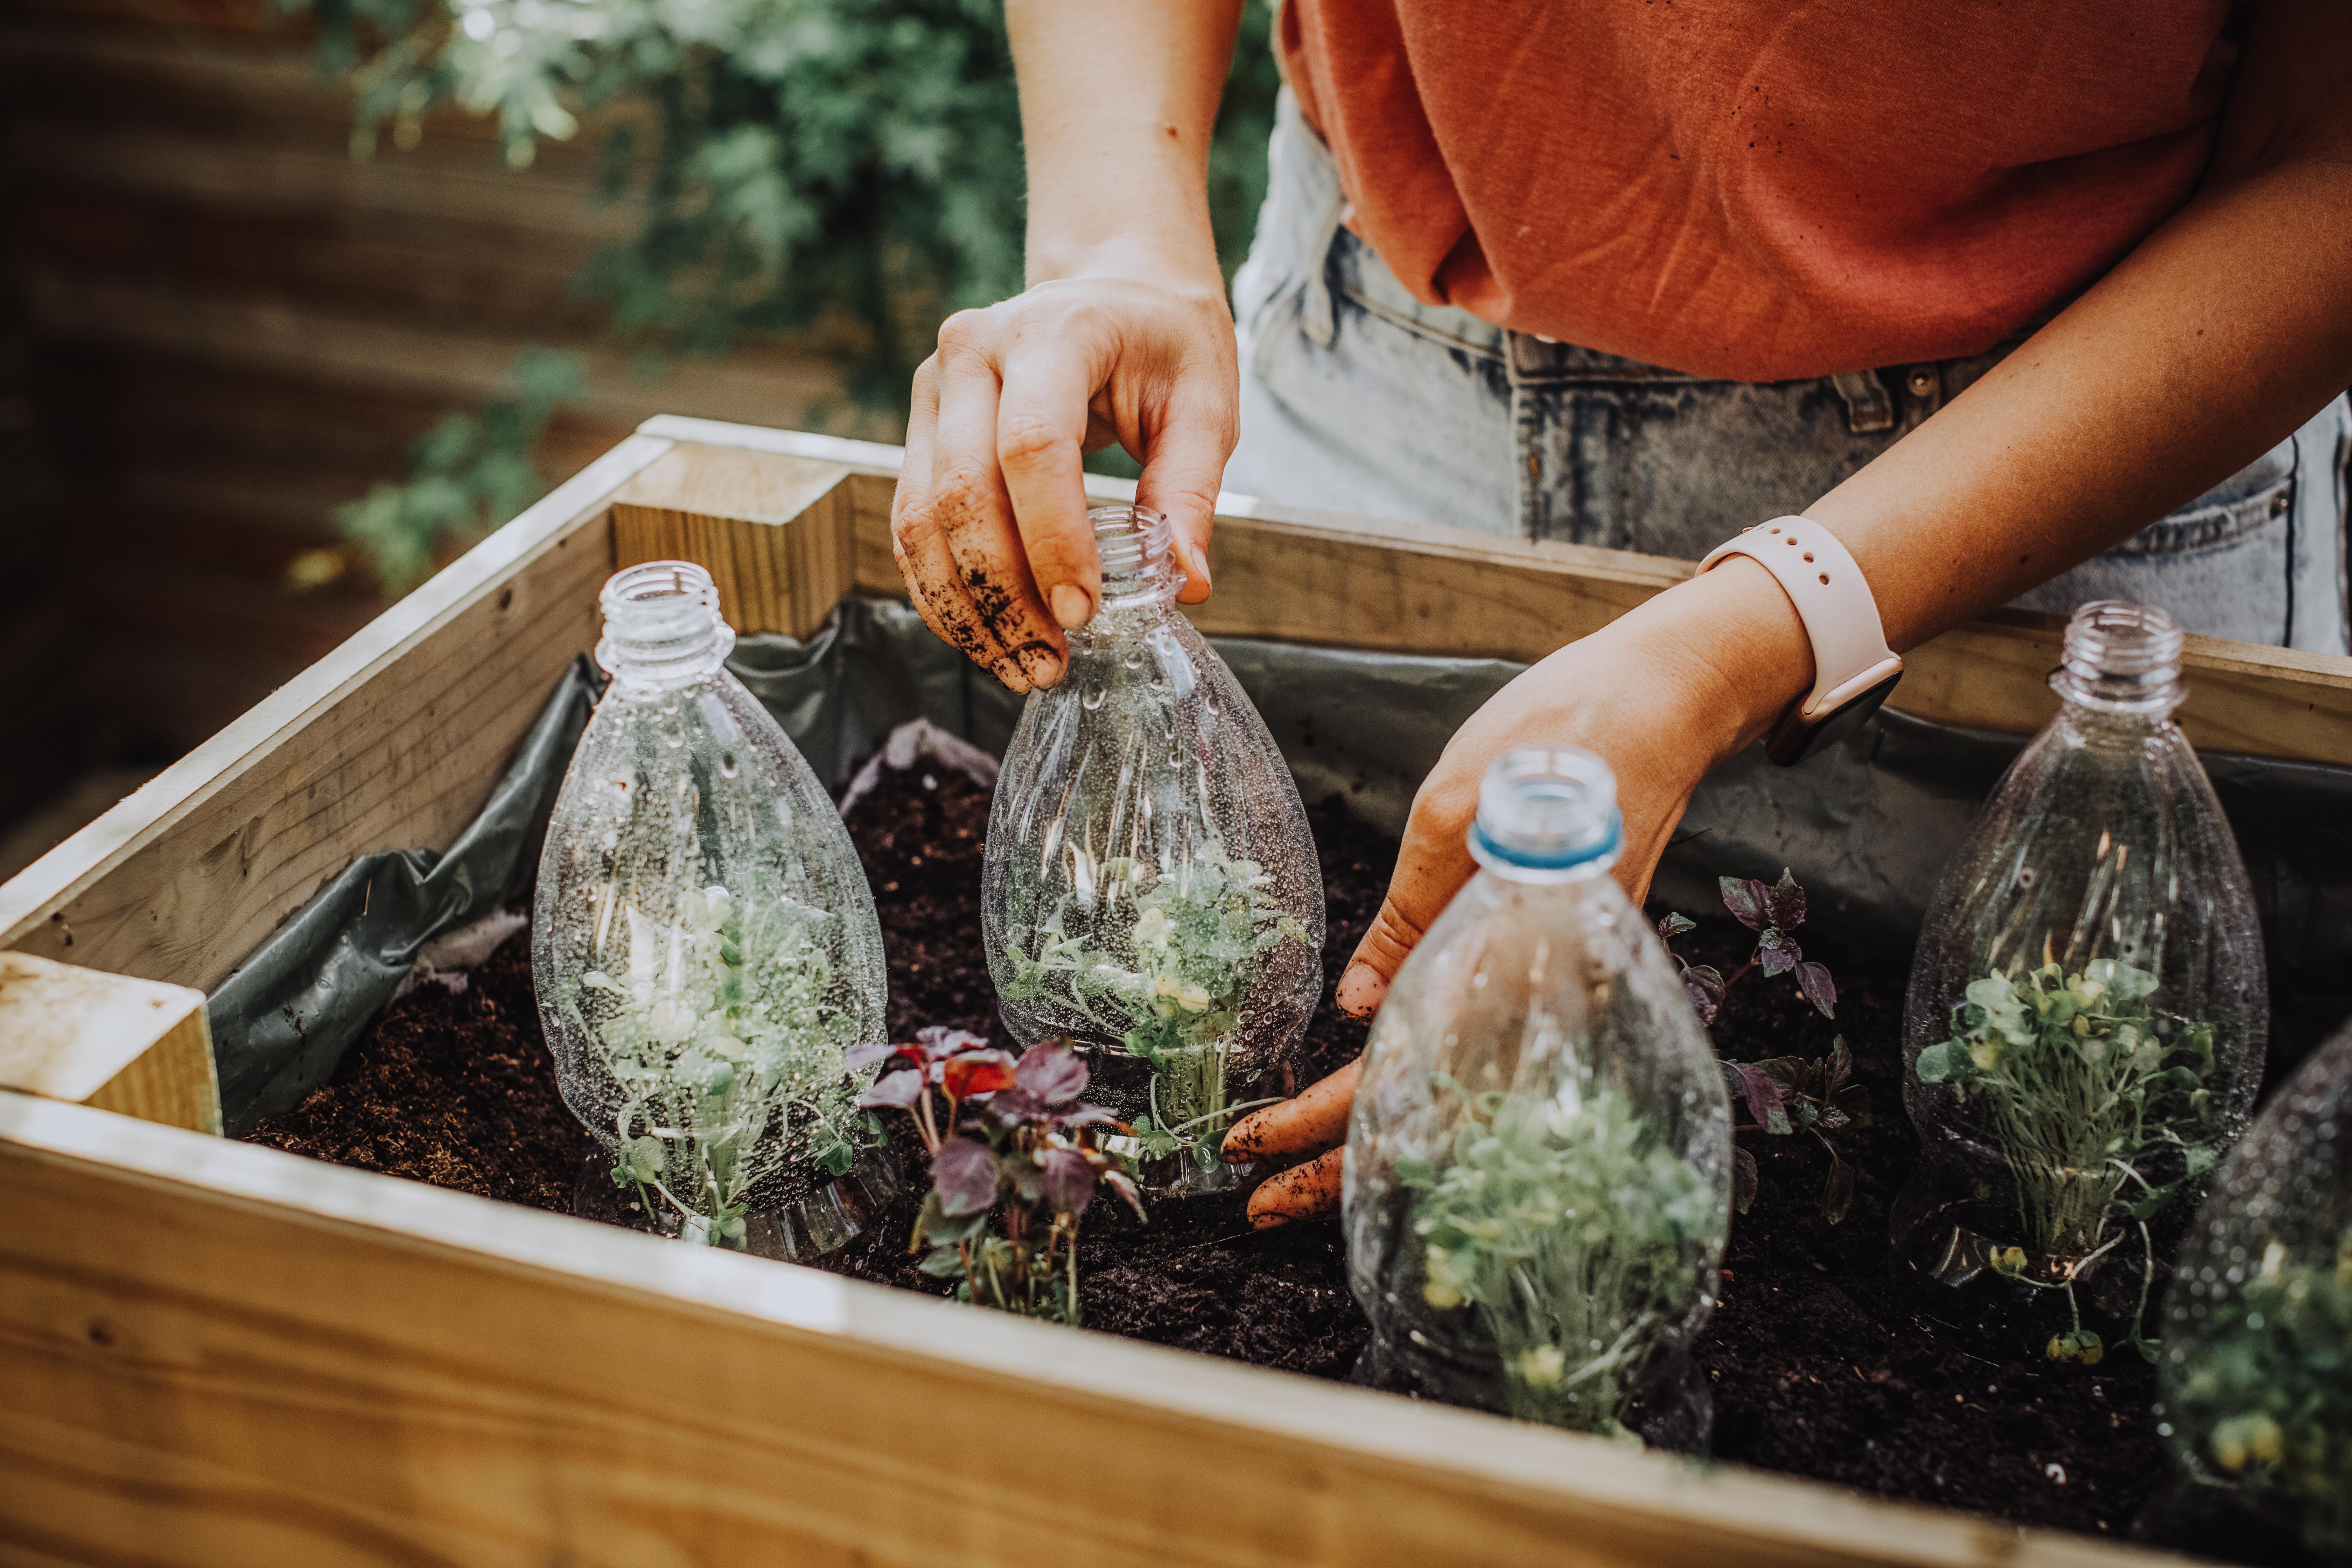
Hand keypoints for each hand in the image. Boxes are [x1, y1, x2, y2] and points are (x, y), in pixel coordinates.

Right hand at [890, 261, 1237, 692]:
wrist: (1112, 290)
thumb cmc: (1162, 342)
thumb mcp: (1203, 402)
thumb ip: (1191, 491)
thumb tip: (1185, 584)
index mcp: (1051, 332)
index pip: (1033, 447)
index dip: (1052, 539)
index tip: (1085, 611)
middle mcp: (972, 354)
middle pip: (962, 492)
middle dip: (1003, 593)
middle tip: (1050, 660)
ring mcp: (933, 389)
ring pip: (920, 517)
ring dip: (966, 606)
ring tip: (1021, 664)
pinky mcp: (920, 428)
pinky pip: (910, 523)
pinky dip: (943, 589)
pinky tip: (987, 634)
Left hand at [1222, 560, 1810, 1225]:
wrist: (1664, 702)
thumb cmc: (1560, 736)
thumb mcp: (1453, 805)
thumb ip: (1410, 915)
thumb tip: (1360, 1009)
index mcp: (1517, 951)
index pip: (1407, 1068)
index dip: (1328, 1117)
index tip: (1254, 1146)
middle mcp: (1550, 989)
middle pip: (1437, 1107)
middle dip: (1346, 1159)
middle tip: (1260, 1200)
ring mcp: (1564, 984)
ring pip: (1462, 1093)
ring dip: (1384, 1139)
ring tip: (1303, 1180)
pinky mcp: (1564, 964)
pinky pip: (1491, 1055)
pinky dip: (1433, 1095)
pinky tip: (1388, 1111)